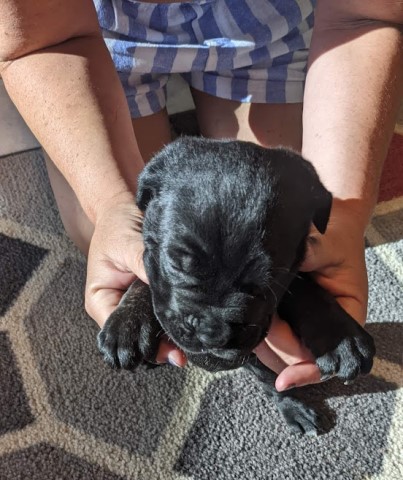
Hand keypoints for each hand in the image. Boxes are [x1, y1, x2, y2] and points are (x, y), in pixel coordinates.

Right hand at [84, 194, 186, 366]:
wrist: (123, 208)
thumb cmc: (117, 225)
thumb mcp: (128, 244)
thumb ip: (145, 266)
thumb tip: (170, 289)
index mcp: (101, 299)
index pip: (117, 332)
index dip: (141, 344)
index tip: (165, 350)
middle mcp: (116, 305)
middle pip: (135, 336)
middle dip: (158, 347)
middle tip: (182, 354)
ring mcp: (133, 302)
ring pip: (149, 328)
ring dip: (168, 336)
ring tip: (189, 347)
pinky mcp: (148, 294)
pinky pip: (160, 313)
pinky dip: (173, 321)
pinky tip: (189, 328)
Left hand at [255, 200, 367, 390]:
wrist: (326, 226)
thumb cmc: (334, 236)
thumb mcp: (326, 244)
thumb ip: (312, 253)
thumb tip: (290, 258)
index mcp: (344, 316)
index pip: (327, 357)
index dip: (306, 371)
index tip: (284, 381)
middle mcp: (323, 325)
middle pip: (297, 359)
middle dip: (275, 349)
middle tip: (256, 324)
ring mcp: (302, 322)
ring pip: (279, 350)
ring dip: (263, 342)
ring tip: (249, 319)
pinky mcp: (285, 315)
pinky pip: (270, 334)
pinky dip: (258, 332)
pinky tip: (246, 320)